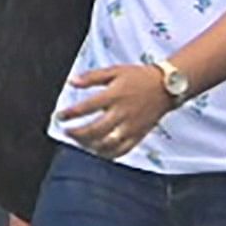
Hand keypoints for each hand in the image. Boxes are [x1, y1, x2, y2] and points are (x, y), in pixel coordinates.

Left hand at [56, 63, 176, 157]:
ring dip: (89, 145)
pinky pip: (122, 150)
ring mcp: (131, 127)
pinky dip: (107, 154)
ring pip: (107, 144)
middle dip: (76, 134)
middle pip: (94, 130)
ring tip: (79, 141)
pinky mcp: (139, 135)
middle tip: (66, 131)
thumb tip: (71, 82)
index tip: (58, 116)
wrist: (166, 87)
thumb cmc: (139, 77)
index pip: (86, 107)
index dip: (70, 114)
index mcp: (114, 95)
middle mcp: (122, 113)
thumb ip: (91, 77)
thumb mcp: (114, 70)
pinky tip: (97, 151)